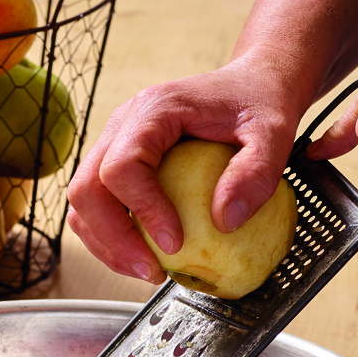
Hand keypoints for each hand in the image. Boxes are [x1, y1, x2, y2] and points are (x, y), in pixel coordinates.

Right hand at [66, 49, 306, 282]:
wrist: (250, 85)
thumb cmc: (259, 104)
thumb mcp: (274, 133)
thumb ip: (256, 173)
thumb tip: (224, 222)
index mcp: (154, 109)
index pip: (122, 166)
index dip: (142, 210)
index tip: (175, 244)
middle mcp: (123, 124)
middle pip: (86, 188)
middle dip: (113, 239)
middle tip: (152, 271)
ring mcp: (115, 144)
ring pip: (83, 203)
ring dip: (107, 245)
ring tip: (147, 271)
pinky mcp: (118, 164)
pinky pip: (100, 206)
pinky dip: (114, 238)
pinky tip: (146, 257)